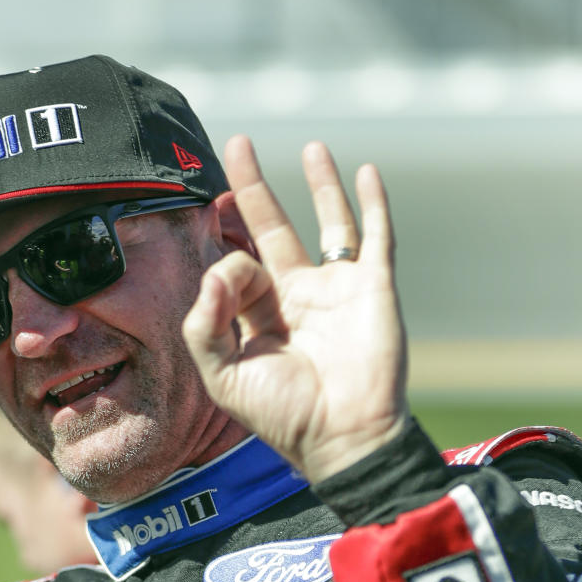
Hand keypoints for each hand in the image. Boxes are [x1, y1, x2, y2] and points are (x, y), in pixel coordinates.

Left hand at [183, 136, 407, 483]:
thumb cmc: (283, 416)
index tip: (231, 286)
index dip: (228, 266)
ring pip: (329, 224)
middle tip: (238, 145)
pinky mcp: (374, 288)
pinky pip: (376, 237)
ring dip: (321, 185)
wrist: (341, 436)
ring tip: (312, 147)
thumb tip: (218, 269)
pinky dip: (373, 204)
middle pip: (274, 229)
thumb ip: (205, 324)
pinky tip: (366, 174)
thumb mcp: (223, 376)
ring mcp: (339, 289)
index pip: (238, 265)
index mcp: (262, 317)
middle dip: (254, 188)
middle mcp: (299, 297)